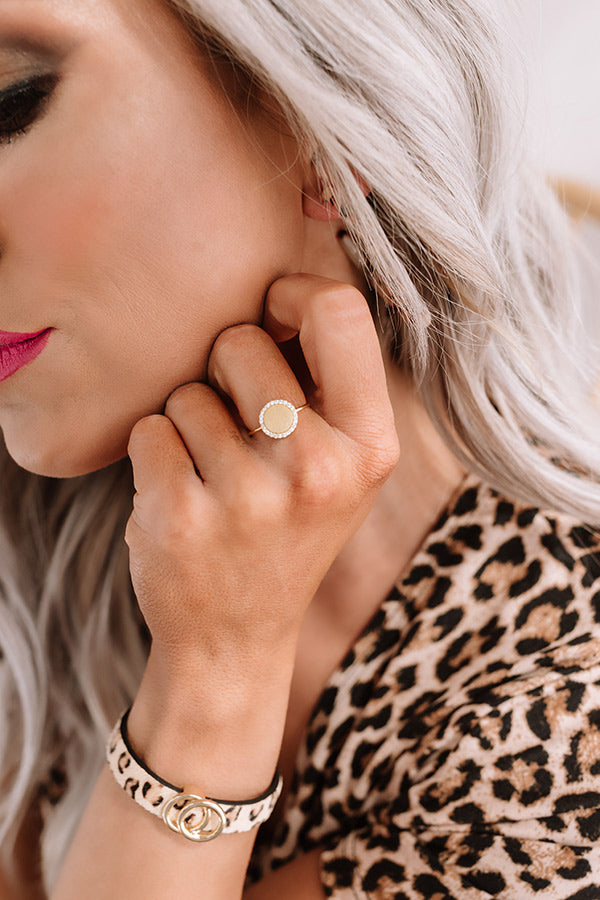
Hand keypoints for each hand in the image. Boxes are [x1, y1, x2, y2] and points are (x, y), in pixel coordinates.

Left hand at [125, 274, 398, 682]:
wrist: (235, 636)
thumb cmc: (288, 531)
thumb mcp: (343, 467)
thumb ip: (328, 384)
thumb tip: (279, 286)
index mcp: (371, 446)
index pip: (339, 310)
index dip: (292, 296)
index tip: (270, 318)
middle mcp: (319, 469)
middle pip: (240, 341)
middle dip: (224, 370)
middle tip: (238, 428)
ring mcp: (248, 497)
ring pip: (186, 389)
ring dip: (189, 421)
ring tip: (215, 475)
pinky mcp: (180, 515)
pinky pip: (149, 428)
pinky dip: (156, 452)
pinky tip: (183, 496)